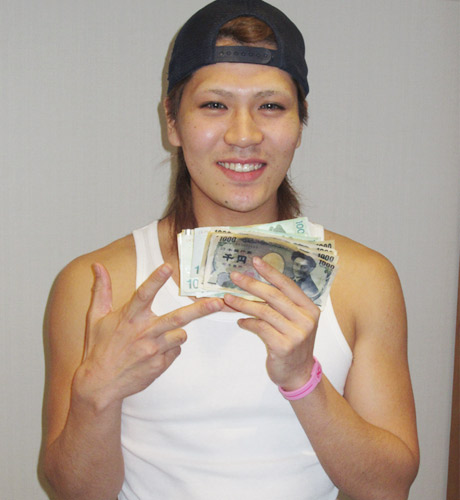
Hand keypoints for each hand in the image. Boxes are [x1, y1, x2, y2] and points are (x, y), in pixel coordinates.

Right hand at [74, 262, 223, 409]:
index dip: (156, 279)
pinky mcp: (160, 364)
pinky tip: (155, 351)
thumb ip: (101, 290)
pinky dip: (170, 347)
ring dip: (177, 332)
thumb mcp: (96, 317)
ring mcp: (153, 350)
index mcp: (128, 318)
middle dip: (200, 309)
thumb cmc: (98, 348)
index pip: (144, 294)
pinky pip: (176, 350)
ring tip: (160, 336)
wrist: (100, 384)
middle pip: (177, 317)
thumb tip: (97, 266)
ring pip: (181, 334)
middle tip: (218, 302)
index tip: (168, 266)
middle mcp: (144, 333)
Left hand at [223, 256, 319, 390]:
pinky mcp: (283, 346)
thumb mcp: (296, 321)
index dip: (270, 271)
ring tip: (228, 299)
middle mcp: (305, 319)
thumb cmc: (294, 344)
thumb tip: (257, 284)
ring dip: (243, 303)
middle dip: (251, 284)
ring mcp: (296, 333)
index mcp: (309, 308)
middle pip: (274, 295)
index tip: (255, 261)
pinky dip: (248, 323)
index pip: (287, 284)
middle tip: (234, 277)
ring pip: (264, 311)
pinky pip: (260, 328)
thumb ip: (283, 305)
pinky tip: (240, 322)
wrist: (299, 374)